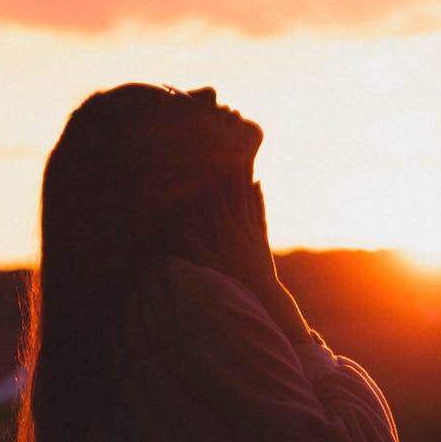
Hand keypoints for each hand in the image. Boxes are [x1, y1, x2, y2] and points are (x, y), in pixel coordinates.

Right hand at [182, 172, 312, 344]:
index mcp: (228, 233)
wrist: (265, 294)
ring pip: (248, 198)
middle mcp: (242, 227)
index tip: (205, 162)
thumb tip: (175, 231)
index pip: (217, 201)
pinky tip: (257, 183)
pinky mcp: (261, 237)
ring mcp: (254, 231)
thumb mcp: (211, 267)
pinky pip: (259, 211)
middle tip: (229, 147)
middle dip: (231, 170)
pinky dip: (258, 196)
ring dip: (245, 177)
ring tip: (244, 157)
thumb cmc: (235, 283)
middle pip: (236, 194)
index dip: (211, 181)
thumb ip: (195, 247)